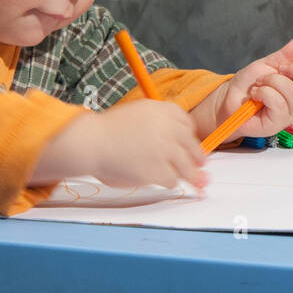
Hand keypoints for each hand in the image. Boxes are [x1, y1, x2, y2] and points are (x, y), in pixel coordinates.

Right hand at [39, 101, 208, 190]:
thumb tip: (176, 143)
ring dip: (191, 175)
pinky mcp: (158, 170)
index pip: (186, 123)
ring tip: (199, 183)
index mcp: (163, 110)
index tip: (189, 145)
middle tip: (202, 167)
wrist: (91, 142)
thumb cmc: (107, 131)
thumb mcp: (137, 113)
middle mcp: (168, 128)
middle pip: (192, 146)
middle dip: (198, 158)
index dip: (189, 137)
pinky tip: (164, 182)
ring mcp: (165, 150)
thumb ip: (158, 123)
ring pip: (187, 166)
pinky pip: (173, 180)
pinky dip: (169, 182)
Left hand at [216, 38, 292, 138]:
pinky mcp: (278, 123)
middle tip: (277, 68)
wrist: (229, 99)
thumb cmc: (248, 84)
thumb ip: (283, 56)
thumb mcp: (266, 64)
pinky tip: (256, 94)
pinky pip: (279, 104)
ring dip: (272, 82)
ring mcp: (289, 113)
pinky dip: (265, 93)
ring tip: (259, 83)